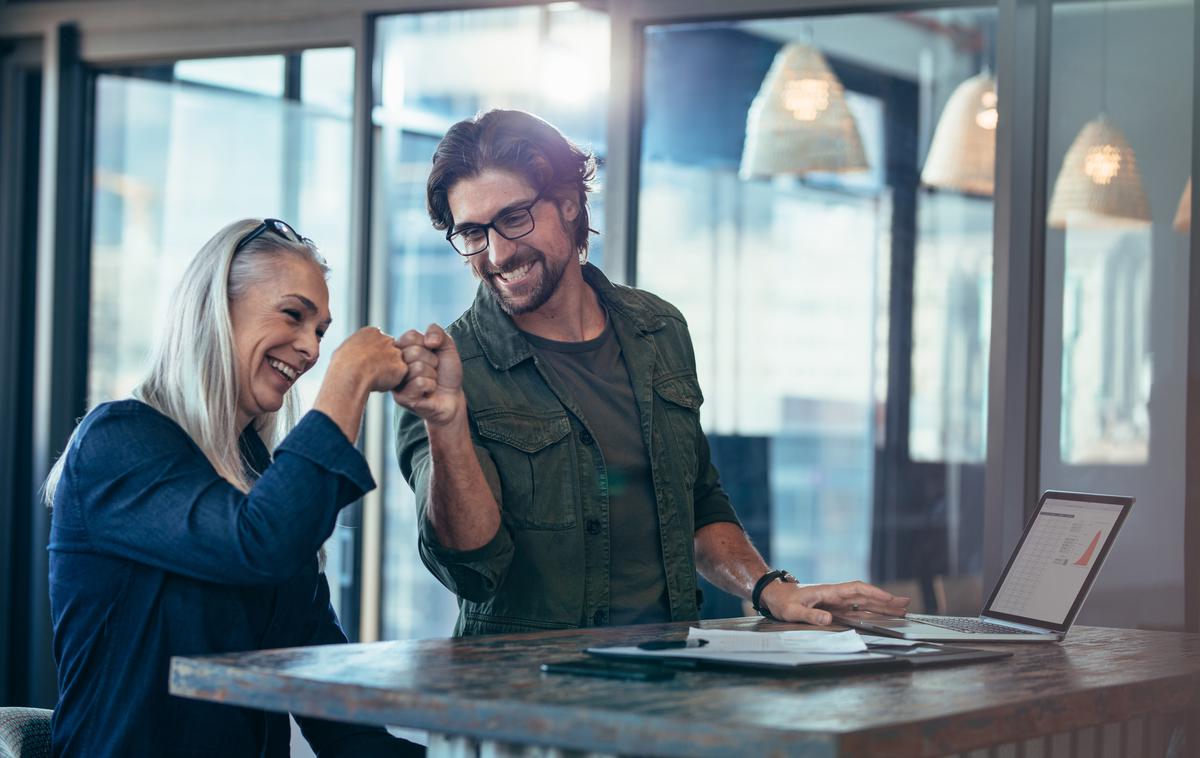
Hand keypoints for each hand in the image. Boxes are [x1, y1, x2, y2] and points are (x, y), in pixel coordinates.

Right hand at [327, 326, 408, 394]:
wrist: (350, 374)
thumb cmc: (342, 365)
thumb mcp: (345, 348)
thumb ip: (356, 347)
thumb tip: (355, 351)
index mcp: (371, 332)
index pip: (380, 341)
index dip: (375, 354)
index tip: (368, 363)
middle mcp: (386, 339)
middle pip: (392, 350)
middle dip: (386, 361)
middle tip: (373, 372)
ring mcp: (395, 352)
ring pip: (397, 363)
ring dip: (390, 371)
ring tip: (374, 379)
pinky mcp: (401, 367)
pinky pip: (400, 376)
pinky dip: (393, 382)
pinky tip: (380, 384)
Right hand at [391, 324, 463, 426]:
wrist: (452, 397)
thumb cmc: (446, 372)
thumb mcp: (446, 346)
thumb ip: (437, 332)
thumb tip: (428, 340)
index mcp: (401, 349)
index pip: (410, 336)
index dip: (428, 345)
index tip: (431, 354)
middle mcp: (394, 365)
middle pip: (414, 352)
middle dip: (432, 361)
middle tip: (432, 370)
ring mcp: (396, 382)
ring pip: (418, 368)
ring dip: (432, 375)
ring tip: (430, 380)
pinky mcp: (401, 398)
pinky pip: (420, 383)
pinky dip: (431, 386)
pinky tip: (428, 391)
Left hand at [759, 580, 909, 625]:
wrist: (774, 595)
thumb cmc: (782, 602)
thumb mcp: (792, 611)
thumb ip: (810, 615)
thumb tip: (828, 619)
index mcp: (829, 591)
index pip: (856, 589)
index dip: (874, 593)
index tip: (888, 598)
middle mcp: (836, 595)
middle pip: (865, 595)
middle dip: (885, 599)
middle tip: (906, 603)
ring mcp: (836, 601)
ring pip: (863, 602)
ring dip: (881, 605)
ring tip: (901, 609)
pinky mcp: (834, 608)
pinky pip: (856, 609)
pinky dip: (870, 611)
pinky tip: (880, 615)